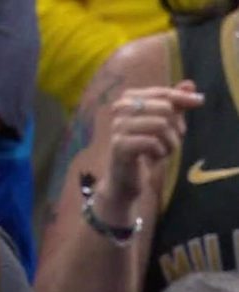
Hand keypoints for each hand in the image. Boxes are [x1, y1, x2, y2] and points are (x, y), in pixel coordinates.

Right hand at [105, 81, 203, 202]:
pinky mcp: (119, 145)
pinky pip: (152, 142)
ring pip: (160, 124)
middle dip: (176, 126)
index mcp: (129, 99)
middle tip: (173, 140)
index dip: (182, 97)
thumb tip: (190, 85)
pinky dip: (160, 151)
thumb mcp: (164, 124)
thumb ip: (175, 104)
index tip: (200, 102)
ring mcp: (118, 127)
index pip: (162, 92)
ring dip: (170, 141)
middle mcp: (120, 109)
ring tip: (164, 151)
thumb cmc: (145, 149)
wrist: (125, 179)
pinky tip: (155, 157)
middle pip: (164, 108)